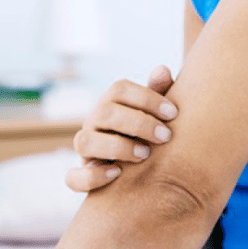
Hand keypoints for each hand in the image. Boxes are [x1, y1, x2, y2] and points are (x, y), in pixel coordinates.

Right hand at [65, 65, 175, 191]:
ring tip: (145, 154)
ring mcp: (85, 149)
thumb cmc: (148, 133)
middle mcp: (93, 122)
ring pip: (85, 141)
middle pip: (105, 112)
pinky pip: (73, 178)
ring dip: (117, 147)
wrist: (135, 168)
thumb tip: (163, 70)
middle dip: (138, 123)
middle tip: (165, 136)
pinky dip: (92, 177)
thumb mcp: (154, 113)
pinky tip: (117, 174)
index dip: (147, 98)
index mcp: (110, 103)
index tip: (173, 113)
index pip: (119, 89)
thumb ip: (158, 93)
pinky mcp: (80, 176)